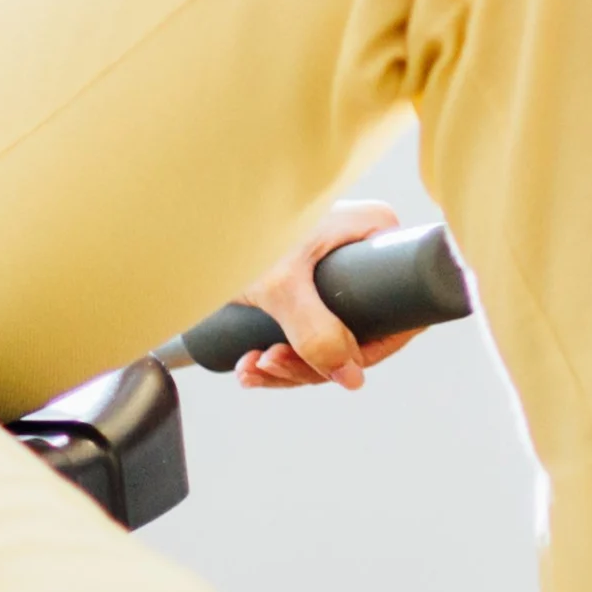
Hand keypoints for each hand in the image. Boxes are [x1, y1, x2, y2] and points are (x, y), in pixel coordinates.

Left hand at [229, 197, 428, 389]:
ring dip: (287, 365)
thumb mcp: (281, 285)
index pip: (401, 312)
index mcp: (376, 234)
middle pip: (360, 332)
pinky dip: (279, 356)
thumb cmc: (239, 230)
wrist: (191, 213)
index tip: (327, 367)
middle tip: (269, 362)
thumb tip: (352, 378)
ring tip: (250, 366)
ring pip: (329, 337)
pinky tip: (250, 365)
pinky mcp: (308, 281)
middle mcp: (362, 249)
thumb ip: (315, 331)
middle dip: (311, 362)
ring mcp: (337, 266)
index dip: (369, 352)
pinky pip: (307, 331)